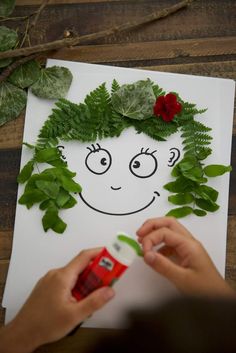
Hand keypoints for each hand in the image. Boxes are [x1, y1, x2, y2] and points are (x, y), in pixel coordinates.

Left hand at [0, 248, 114, 352]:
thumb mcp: (74, 315)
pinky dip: (76, 285)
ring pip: (73, 275)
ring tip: (93, 295)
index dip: (99, 253)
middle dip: (95, 271)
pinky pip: (65, 281)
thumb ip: (94, 302)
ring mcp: (49, 280)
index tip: (112, 256)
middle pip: (80, 266)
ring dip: (86, 280)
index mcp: (63, 276)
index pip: (84, 257)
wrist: (22, 333)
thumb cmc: (46, 324)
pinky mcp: (46, 287)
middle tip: (107, 280)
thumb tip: (110, 291)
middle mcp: (55, 274)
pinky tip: (78, 300)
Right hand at [137, 217, 234, 297]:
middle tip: (138, 234)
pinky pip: (170, 244)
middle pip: (169, 223)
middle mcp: (189, 242)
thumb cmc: (204, 289)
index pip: (165, 232)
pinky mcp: (185, 255)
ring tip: (142, 242)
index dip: (151, 238)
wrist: (218, 298)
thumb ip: (163, 266)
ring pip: (169, 231)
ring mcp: (187, 248)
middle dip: (152, 225)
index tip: (143, 252)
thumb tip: (146, 255)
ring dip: (155, 233)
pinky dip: (159, 245)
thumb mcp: (182, 279)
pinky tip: (153, 254)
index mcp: (189, 245)